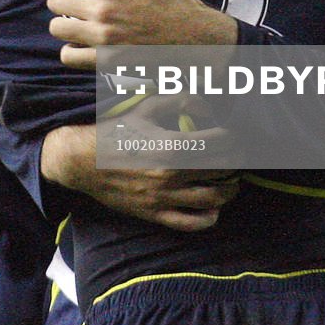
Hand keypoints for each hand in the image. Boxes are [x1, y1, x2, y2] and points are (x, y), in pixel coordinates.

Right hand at [41, 122, 238, 231]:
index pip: (219, 143)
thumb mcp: (146, 107)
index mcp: (170, 146)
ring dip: (230, 190)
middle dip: (239, 162)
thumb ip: (179, 100)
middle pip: (222, 171)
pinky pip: (190, 224)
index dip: (235, 137)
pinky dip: (209, 218)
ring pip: (212, 200)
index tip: (238, 134)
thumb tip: (207, 106)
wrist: (81, 161)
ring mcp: (162, 198)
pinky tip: (214, 208)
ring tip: (233, 180)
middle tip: (243, 155)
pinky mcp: (154, 214)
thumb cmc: (115, 130)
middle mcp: (170, 175)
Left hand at [47, 0, 237, 69]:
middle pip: (54, 2)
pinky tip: (84, 42)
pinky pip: (69, 56)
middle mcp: (101, 13)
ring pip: (56, 29)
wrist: (194, 36)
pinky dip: (72, 49)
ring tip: (80, 19)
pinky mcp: (106, 60)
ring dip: (65, 23)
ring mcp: (101, 39)